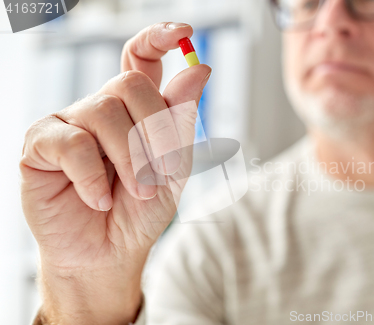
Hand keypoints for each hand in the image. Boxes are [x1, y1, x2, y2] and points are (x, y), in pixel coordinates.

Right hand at [20, 22, 210, 324]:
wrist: (110, 251)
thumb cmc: (141, 209)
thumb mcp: (173, 167)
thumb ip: (182, 120)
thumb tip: (200, 70)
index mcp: (133, 109)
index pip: (140, 58)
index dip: (158, 38)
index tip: (183, 32)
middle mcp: (100, 108)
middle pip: (129, 85)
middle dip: (154, 133)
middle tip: (161, 174)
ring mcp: (68, 122)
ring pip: (104, 112)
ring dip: (131, 160)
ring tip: (138, 192)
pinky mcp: (40, 145)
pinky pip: (72, 144)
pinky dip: (94, 177)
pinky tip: (100, 200)